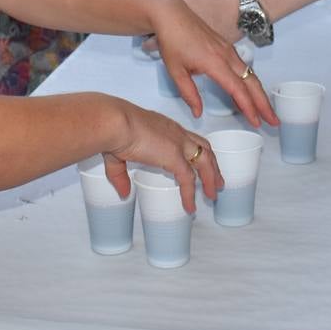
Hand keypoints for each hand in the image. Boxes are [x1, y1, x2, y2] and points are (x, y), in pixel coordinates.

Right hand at [102, 103, 221, 210]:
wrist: (114, 123)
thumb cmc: (113, 132)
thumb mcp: (116, 155)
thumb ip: (120, 174)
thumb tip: (124, 192)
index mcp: (164, 127)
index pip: (188, 138)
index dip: (196, 151)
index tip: (200, 165)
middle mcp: (176, 132)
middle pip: (204, 147)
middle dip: (213, 165)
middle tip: (217, 181)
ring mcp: (178, 143)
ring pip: (205, 161)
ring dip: (211, 178)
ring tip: (213, 194)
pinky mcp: (175, 156)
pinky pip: (188, 179)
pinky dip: (191, 194)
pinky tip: (190, 206)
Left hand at [147, 0, 276, 127]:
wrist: (172, 16)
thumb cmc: (172, 41)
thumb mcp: (175, 71)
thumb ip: (188, 93)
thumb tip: (197, 112)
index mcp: (214, 62)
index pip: (237, 89)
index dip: (248, 107)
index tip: (256, 122)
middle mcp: (226, 55)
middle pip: (252, 82)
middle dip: (264, 103)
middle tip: (273, 121)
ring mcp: (228, 50)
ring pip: (250, 75)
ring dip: (260, 94)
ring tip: (265, 111)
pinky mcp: (227, 48)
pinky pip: (244, 68)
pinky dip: (250, 83)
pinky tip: (248, 94)